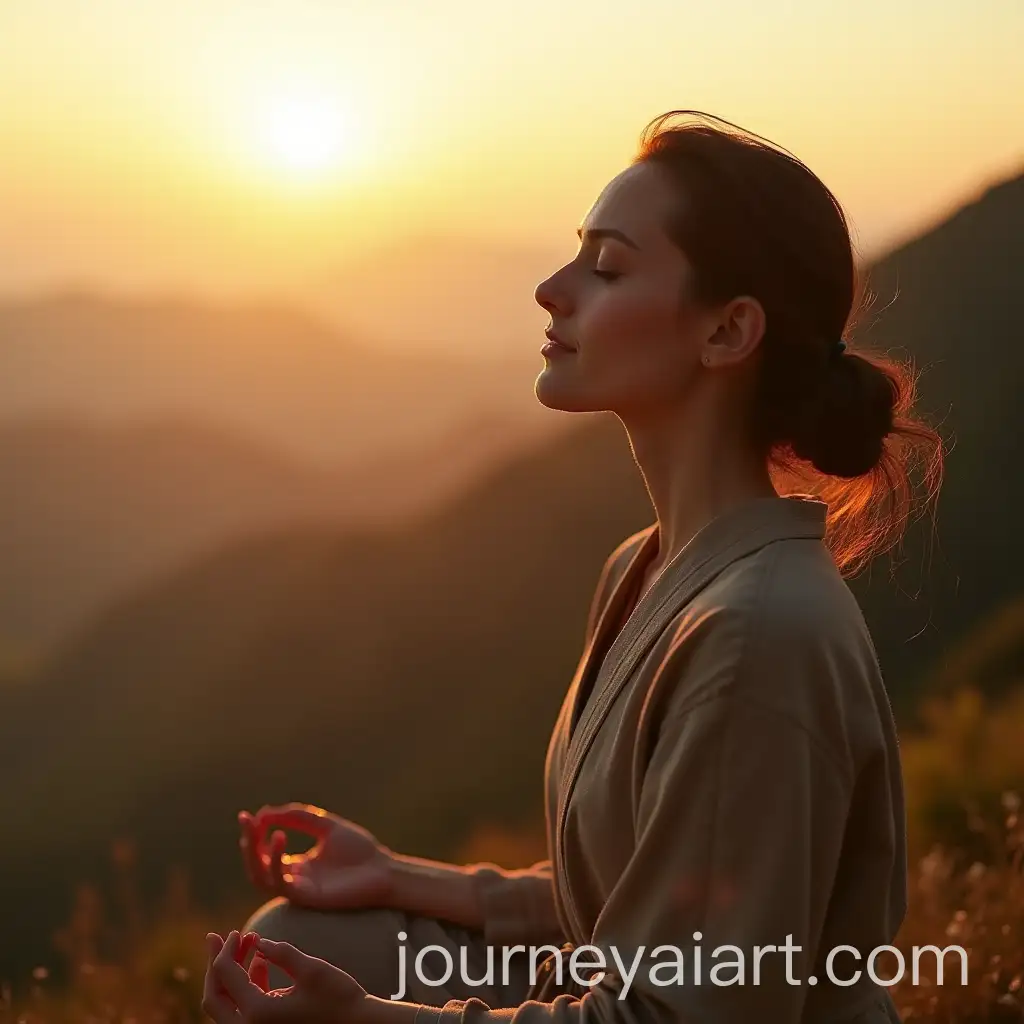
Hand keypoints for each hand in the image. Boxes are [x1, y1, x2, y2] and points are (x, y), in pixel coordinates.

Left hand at [202, 929, 367, 1023]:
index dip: (227, 949)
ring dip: (230, 973)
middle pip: (214, 997)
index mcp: (258, 1013)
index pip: (227, 976)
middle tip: (215, 938)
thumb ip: (281, 953)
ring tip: (246, 943)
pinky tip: (260, 962)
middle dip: (215, 965)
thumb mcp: (312, 969)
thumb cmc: (338, 997)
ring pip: (226, 1005)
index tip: (240, 931)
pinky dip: (246, 984)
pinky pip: (243, 1008)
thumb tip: (258, 943)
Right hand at [239, 803, 394, 909]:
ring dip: (255, 855)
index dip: (253, 835)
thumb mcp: (325, 825)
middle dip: (248, 844)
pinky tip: (280, 837)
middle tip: (247, 821)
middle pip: (257, 867)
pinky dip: (275, 861)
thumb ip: (298, 817)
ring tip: (260, 829)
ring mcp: (299, 890)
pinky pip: (281, 884)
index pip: (264, 853)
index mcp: (298, 865)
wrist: (384, 869)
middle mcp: (294, 879)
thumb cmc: (359, 850)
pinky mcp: (307, 897)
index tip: (247, 815)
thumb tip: (265, 812)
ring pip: (261, 879)